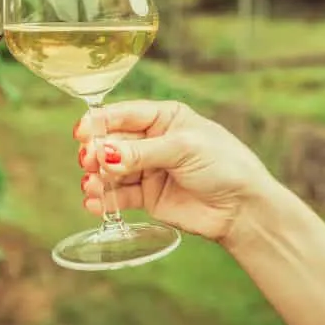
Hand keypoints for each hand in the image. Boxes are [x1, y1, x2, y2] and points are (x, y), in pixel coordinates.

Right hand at [76, 100, 278, 243]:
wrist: (244, 210)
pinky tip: (94, 204)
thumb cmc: (224, 166)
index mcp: (163, 118)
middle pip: (112, 142)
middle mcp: (152, 141)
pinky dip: (104, 200)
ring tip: (91, 186)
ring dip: (97, 178)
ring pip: (111, 170)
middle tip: (89, 162)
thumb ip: (141, 153)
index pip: (124, 114)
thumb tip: (104, 154)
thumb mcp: (183, 150)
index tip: (81, 131)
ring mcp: (148, 169)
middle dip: (97, 152)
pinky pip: (119, 196)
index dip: (100, 122)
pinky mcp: (147, 196)